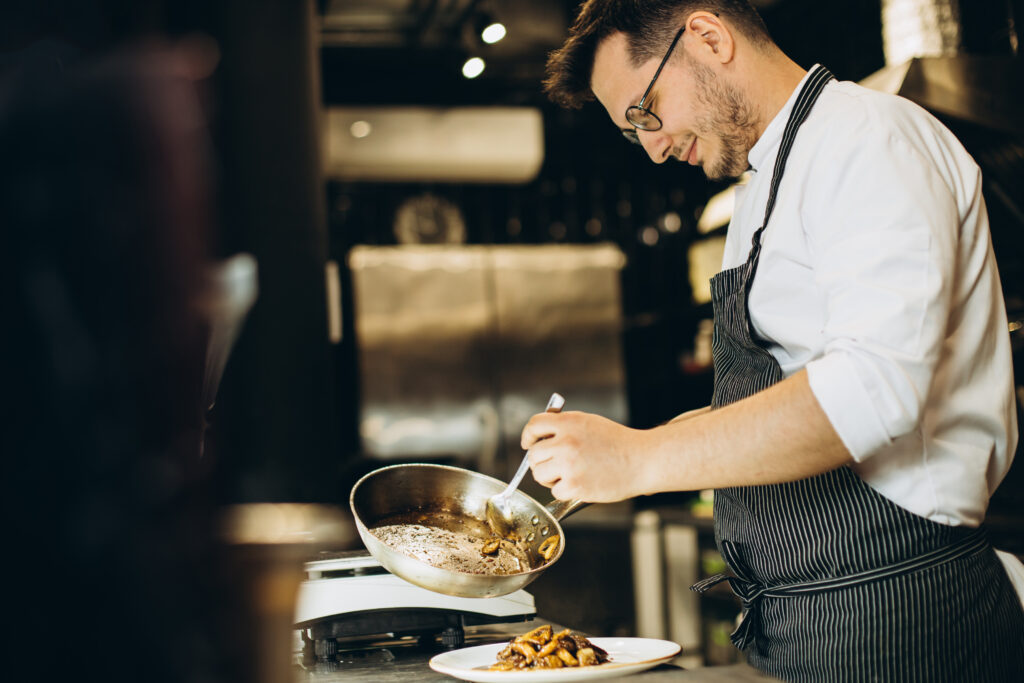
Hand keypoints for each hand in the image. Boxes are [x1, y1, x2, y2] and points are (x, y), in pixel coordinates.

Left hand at [520, 410, 650, 502]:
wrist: (643, 460)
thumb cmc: (619, 443)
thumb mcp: (589, 423)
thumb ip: (565, 426)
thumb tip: (540, 436)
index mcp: (569, 423)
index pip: (534, 425)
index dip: (528, 436)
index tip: (529, 443)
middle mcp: (566, 442)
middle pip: (533, 455)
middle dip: (541, 462)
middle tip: (556, 466)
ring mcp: (569, 464)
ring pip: (539, 474)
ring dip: (550, 478)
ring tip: (569, 475)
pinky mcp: (575, 486)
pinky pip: (555, 492)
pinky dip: (565, 491)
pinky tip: (581, 484)